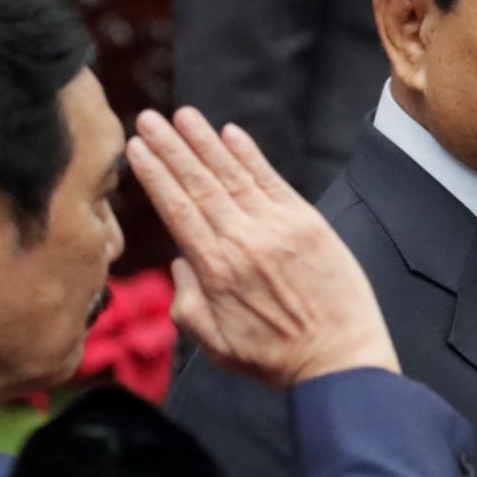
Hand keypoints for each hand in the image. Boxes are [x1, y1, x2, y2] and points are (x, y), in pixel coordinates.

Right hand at [127, 107, 399, 388]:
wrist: (339, 360)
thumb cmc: (274, 358)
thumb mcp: (214, 343)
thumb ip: (185, 301)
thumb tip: (180, 261)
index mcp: (215, 270)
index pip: (177, 209)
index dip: (155, 175)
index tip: (137, 147)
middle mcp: (244, 241)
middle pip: (199, 184)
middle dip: (171, 148)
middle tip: (149, 118)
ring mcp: (278, 228)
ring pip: (233, 176)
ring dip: (206, 142)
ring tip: (183, 116)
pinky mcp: (308, 223)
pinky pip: (273, 181)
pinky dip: (251, 156)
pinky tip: (231, 134)